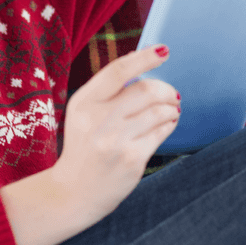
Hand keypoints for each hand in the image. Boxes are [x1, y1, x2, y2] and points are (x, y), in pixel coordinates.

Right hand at [51, 45, 180, 221]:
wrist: (73, 192)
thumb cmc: (83, 147)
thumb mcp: (82, 114)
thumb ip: (106, 91)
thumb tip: (140, 61)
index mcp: (83, 103)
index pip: (118, 71)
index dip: (144, 58)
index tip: (163, 52)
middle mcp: (98, 119)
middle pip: (145, 90)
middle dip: (166, 89)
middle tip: (172, 94)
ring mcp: (116, 140)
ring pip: (159, 111)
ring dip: (171, 108)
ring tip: (172, 110)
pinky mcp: (132, 159)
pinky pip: (161, 132)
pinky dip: (169, 124)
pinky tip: (167, 124)